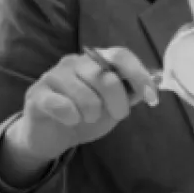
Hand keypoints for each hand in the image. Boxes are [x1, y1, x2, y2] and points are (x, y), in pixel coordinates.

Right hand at [12, 47, 159, 160]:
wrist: (50, 137)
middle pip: (104, 75)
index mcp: (96, 60)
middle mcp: (74, 62)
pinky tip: (71, 121)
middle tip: (118, 115)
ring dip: (93, 112)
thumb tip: (156, 81)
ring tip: (89, 119)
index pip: (120, 55)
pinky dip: (71, 116)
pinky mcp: (36, 94)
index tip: (151, 97)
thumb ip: (131, 92)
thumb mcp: (113, 106)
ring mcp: (53, 76)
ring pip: (83, 92)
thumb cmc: (84, 116)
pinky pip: (60, 104)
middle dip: (117, 100)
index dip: (139, 74)